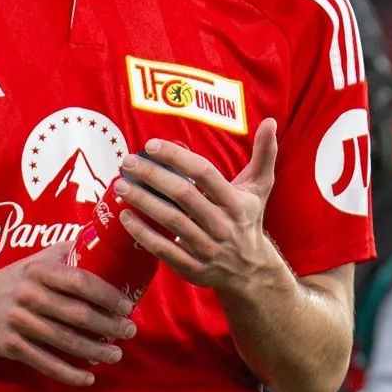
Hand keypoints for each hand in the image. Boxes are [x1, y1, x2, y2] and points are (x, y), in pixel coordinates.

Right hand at [0, 251, 137, 388]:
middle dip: (109, 325)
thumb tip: (106, 241)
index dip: (107, 295)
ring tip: (116, 354)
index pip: (80, 281)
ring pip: (65, 341)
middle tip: (130, 331)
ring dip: (95, 351)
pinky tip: (88, 378)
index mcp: (39, 271)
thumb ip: (69, 252)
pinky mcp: (11, 345)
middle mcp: (28, 295)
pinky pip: (45, 363)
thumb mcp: (37, 260)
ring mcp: (18, 322)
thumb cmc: (17, 280)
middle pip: (77, 314)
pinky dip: (69, 374)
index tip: (126, 306)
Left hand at [117, 122, 280, 296]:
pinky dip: (142, 234)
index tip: (151, 145)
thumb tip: (270, 121)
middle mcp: (222, 225)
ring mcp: (206, 248)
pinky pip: (163, 250)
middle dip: (152, 176)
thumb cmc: (247, 220)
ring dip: (142, 201)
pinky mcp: (192, 268)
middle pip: (182, 195)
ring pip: (170, 221)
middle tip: (127, 162)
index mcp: (235, 202)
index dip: (176, 157)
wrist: (250, 271)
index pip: (204, 173)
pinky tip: (125, 216)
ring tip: (120, 184)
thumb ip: (264, 154)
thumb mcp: (259, 188)